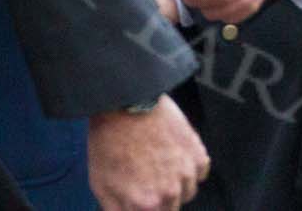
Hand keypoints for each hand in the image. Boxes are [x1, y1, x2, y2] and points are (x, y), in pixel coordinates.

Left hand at [88, 96, 208, 210]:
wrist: (126, 102)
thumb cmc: (109, 141)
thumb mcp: (101, 185)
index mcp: (147, 204)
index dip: (144, 208)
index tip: (140, 199)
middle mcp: (171, 193)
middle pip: (171, 210)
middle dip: (159, 201)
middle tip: (146, 181)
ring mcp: (187, 173)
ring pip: (187, 193)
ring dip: (176, 186)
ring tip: (159, 166)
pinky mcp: (198, 152)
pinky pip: (201, 173)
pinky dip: (191, 168)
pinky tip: (174, 156)